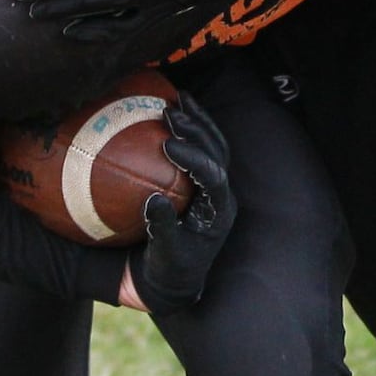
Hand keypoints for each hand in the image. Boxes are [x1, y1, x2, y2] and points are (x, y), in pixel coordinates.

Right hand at [126, 94, 236, 314]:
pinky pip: (203, 147)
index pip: (214, 176)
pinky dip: (192, 127)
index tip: (166, 144)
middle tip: (168, 113)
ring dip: (198, 120)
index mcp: (219, 211)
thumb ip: (161, 226)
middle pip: (218, 152)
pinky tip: (174, 109)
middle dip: (195, 130)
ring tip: (178, 98)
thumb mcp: (165, 252)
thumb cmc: (171, 266)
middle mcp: (223, 194)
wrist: (178, 277)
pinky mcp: (204, 180)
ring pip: (215, 144)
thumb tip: (153, 199)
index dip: (193, 157)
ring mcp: (216, 186)